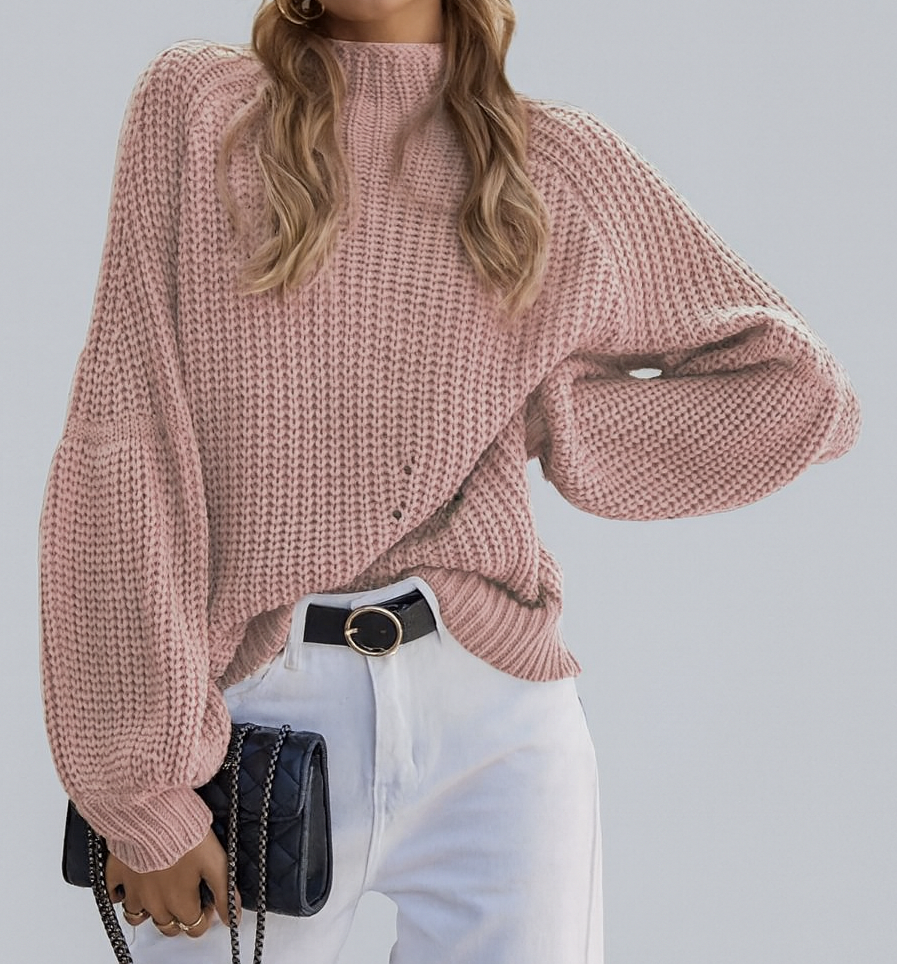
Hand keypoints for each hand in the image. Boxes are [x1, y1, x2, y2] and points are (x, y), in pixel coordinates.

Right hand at [105, 829, 239, 937]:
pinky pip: (114, 895)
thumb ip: (225, 893)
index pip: (194, 927)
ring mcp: (133, 891)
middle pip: (167, 926)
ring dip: (150, 910)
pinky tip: (131, 884)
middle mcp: (154, 903)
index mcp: (179, 902)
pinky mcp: (116, 875)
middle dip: (179, 917)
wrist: (153, 812)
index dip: (205, 916)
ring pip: (138, 917)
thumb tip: (233, 918)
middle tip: (187, 895)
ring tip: (160, 893)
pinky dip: (121, 894)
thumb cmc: (185, 834)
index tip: (208, 901)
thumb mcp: (216, 862)